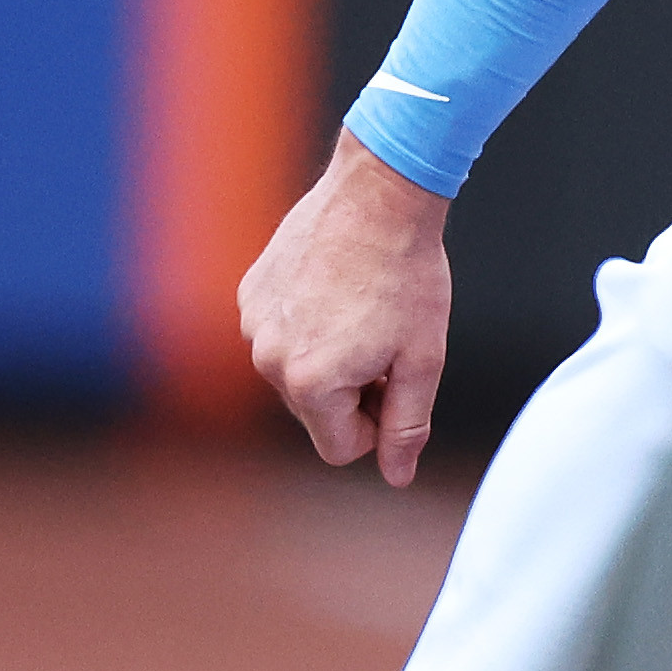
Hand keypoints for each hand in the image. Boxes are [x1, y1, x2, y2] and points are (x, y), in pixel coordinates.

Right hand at [239, 131, 453, 485]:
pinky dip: (308, 324)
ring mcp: (252, 323)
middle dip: (353, 391)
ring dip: (329, 358)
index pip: (342, 448)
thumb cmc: (408, 275)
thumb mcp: (422, 359)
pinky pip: (280, 333)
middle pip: (316, 413)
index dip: (379, 422)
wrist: (380, 194)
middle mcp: (268, 359)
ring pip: (296, 374)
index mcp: (311, 383)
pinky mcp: (249, 293)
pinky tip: (336, 289)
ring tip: (362, 311)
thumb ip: (406, 425)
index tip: (397, 380)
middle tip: (386, 341)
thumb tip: (397, 476)